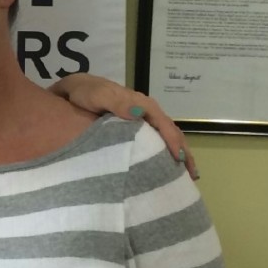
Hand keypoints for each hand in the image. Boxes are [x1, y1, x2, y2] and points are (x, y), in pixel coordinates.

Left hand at [50, 73, 197, 178]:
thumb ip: (117, 104)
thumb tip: (140, 113)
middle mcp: (147, 111)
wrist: (75, 89)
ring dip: (179, 155)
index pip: (164, 124)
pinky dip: (166, 154)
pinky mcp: (138, 127)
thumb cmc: (86, 93)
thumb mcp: (98, 96)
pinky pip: (157, 140)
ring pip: (168, 137)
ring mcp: (144, 119)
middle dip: (183, 153)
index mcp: (142, 104)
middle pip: (172, 132)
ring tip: (186, 178)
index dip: (173, 142)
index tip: (179, 161)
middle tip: (191, 176)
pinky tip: (168, 169)